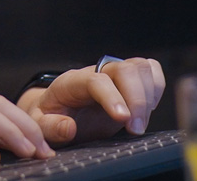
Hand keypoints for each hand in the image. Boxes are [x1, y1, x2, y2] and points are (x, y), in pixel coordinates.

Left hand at [17, 58, 166, 143]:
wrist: (59, 111)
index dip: (112, 97)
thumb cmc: (51, 117)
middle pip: (125, 69)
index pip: (96, 80)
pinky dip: (156, 88)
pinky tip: (147, 110)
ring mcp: (115, 74)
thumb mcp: (41, 125)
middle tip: (135, 129)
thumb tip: (69, 127)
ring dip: (148, 96)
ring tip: (139, 124)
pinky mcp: (130, 80)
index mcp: (72, 81)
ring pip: (141, 68)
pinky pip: (151, 71)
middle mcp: (96, 72)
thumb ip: (50, 127)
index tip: (123, 119)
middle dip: (136, 99)